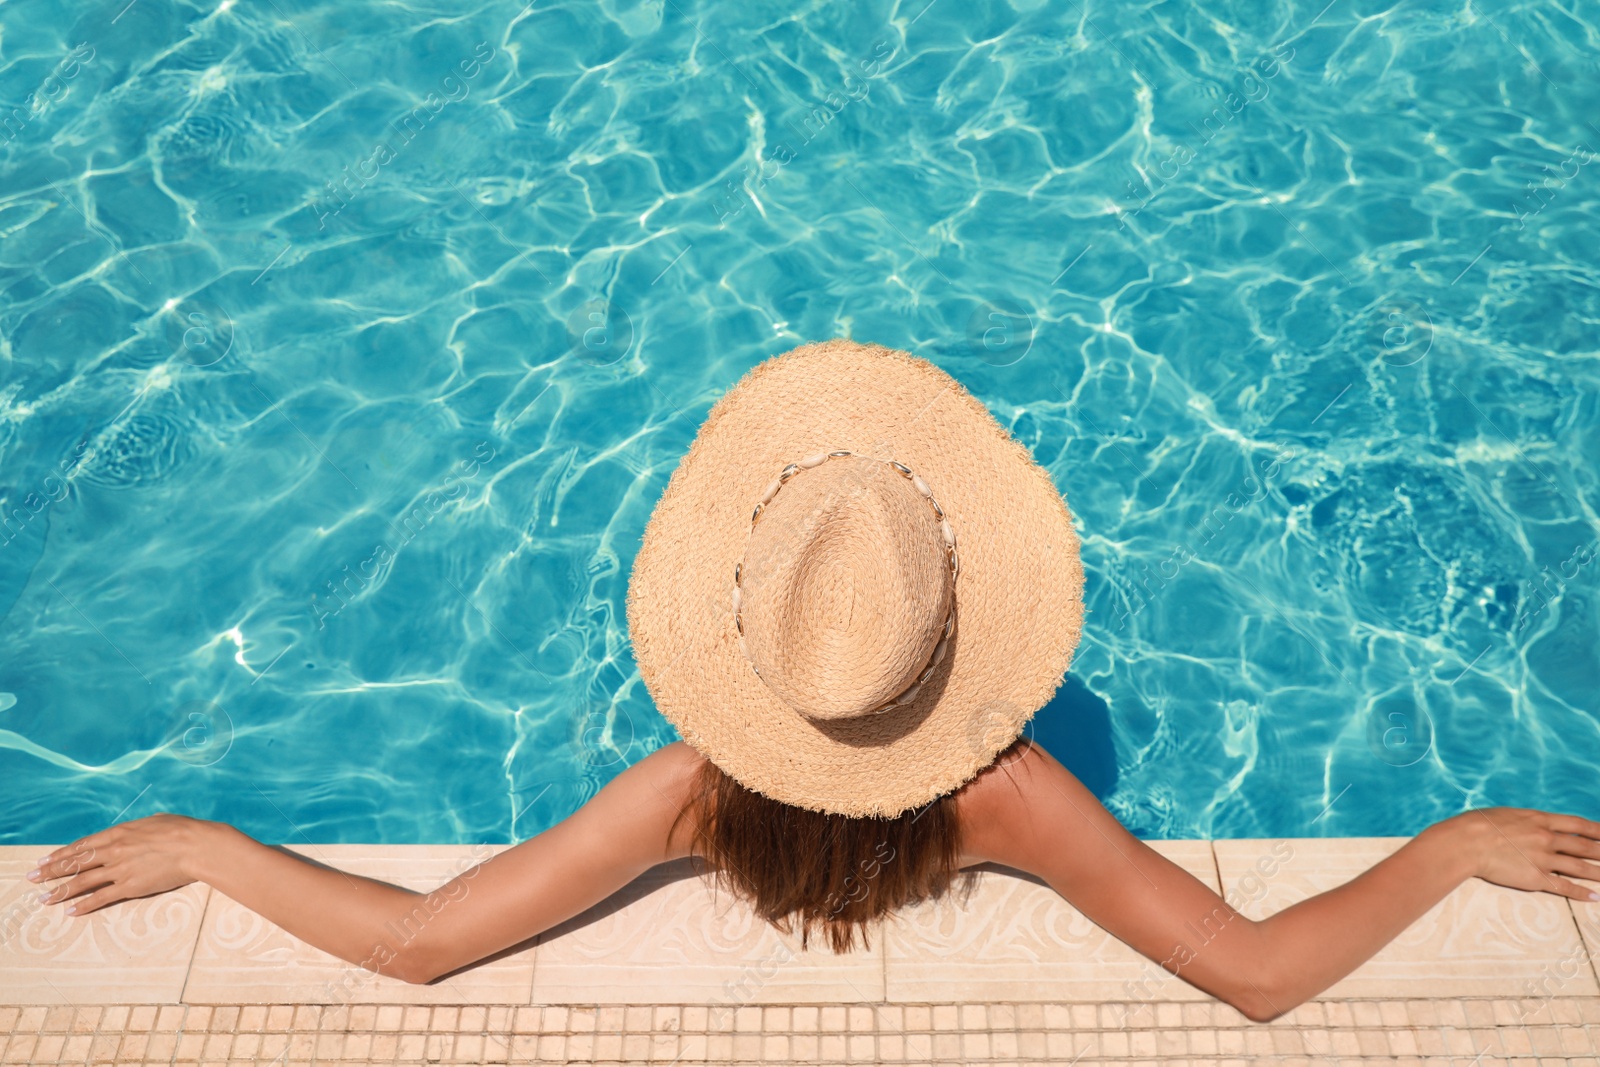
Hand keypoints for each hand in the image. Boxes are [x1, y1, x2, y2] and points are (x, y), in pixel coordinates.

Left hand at [27, 813, 215, 915]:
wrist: (197, 846)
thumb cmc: (183, 829)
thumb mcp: (156, 821)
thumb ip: (140, 828)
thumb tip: (139, 830)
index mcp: (120, 832)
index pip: (83, 845)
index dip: (62, 853)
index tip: (46, 859)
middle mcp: (114, 850)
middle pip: (76, 862)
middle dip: (52, 871)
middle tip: (33, 878)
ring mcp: (120, 869)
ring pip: (82, 881)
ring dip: (61, 891)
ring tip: (45, 899)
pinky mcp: (130, 886)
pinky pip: (101, 897)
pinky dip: (84, 905)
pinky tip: (71, 911)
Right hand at [1448, 807, 1599, 901]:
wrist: (1466, 842)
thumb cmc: (1479, 824)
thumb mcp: (1509, 814)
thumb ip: (1528, 821)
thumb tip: (1539, 825)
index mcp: (1540, 820)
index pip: (1579, 825)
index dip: (1599, 831)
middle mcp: (1546, 838)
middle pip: (1585, 847)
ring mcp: (1542, 859)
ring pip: (1580, 868)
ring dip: (1599, 874)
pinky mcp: (1534, 878)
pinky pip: (1563, 887)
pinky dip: (1582, 893)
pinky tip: (1594, 897)